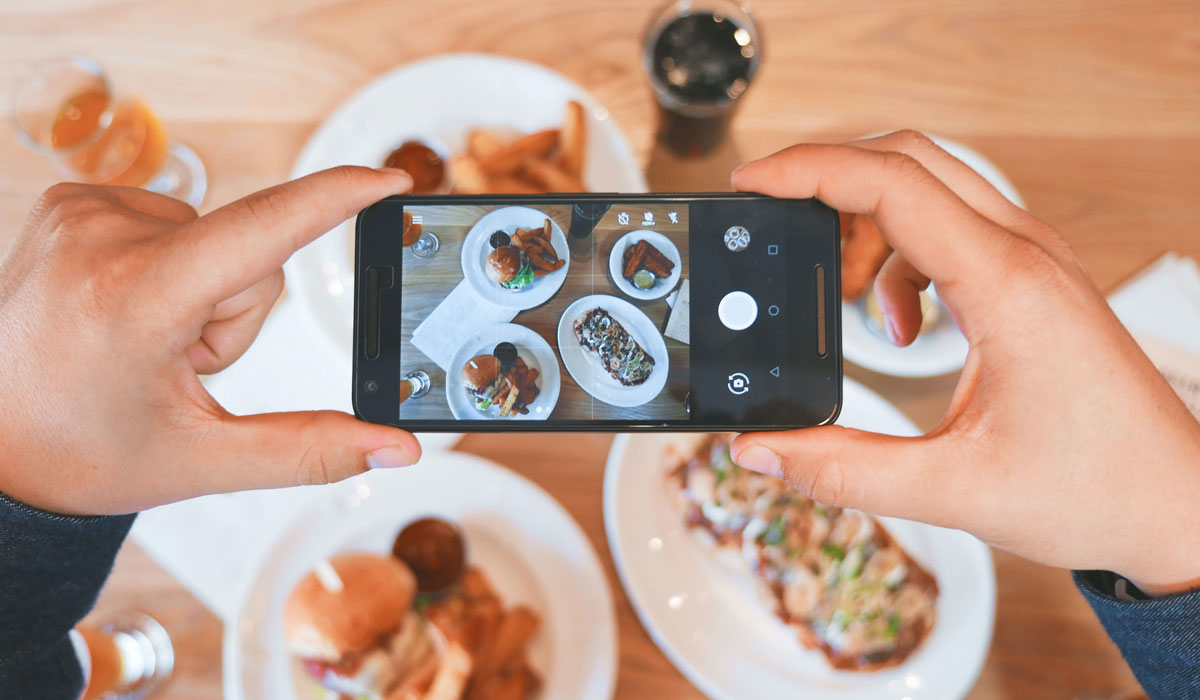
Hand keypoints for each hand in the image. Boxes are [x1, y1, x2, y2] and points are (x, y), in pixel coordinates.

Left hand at [0, 167, 420, 514]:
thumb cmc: (79, 453)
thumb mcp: (202, 460)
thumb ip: (312, 450)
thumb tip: (396, 449)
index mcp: (137, 298)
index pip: (264, 229)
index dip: (338, 198)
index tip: (390, 179)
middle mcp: (102, 236)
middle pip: (249, 254)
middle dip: (237, 313)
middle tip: (177, 364)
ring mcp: (80, 211)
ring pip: (214, 238)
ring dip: (202, 292)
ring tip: (144, 341)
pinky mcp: (71, 202)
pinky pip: (172, 222)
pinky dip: (169, 268)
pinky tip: (126, 311)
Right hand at [730, 131, 1199, 593]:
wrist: (1176, 505)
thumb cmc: (1098, 489)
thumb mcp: (953, 489)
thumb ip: (844, 471)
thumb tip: (762, 449)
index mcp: (1006, 286)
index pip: (892, 184)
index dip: (809, 171)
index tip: (752, 182)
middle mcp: (1024, 255)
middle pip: (908, 160)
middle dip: (828, 179)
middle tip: (774, 218)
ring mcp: (1034, 261)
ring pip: (929, 188)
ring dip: (866, 224)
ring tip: (841, 296)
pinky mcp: (1033, 280)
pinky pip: (950, 229)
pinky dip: (901, 259)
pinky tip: (902, 325)